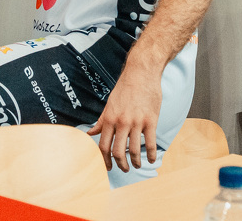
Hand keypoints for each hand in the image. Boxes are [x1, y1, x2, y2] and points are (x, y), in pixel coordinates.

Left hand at [88, 55, 162, 172]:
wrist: (141, 72)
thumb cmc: (124, 88)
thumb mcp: (109, 104)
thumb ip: (101, 120)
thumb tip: (89, 133)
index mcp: (109, 118)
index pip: (103, 145)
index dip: (104, 160)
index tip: (108, 167)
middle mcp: (121, 122)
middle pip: (118, 151)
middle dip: (120, 165)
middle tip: (123, 169)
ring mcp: (136, 122)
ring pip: (134, 150)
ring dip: (135, 162)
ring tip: (136, 165)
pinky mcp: (150, 120)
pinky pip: (150, 143)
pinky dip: (151, 155)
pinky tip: (152, 159)